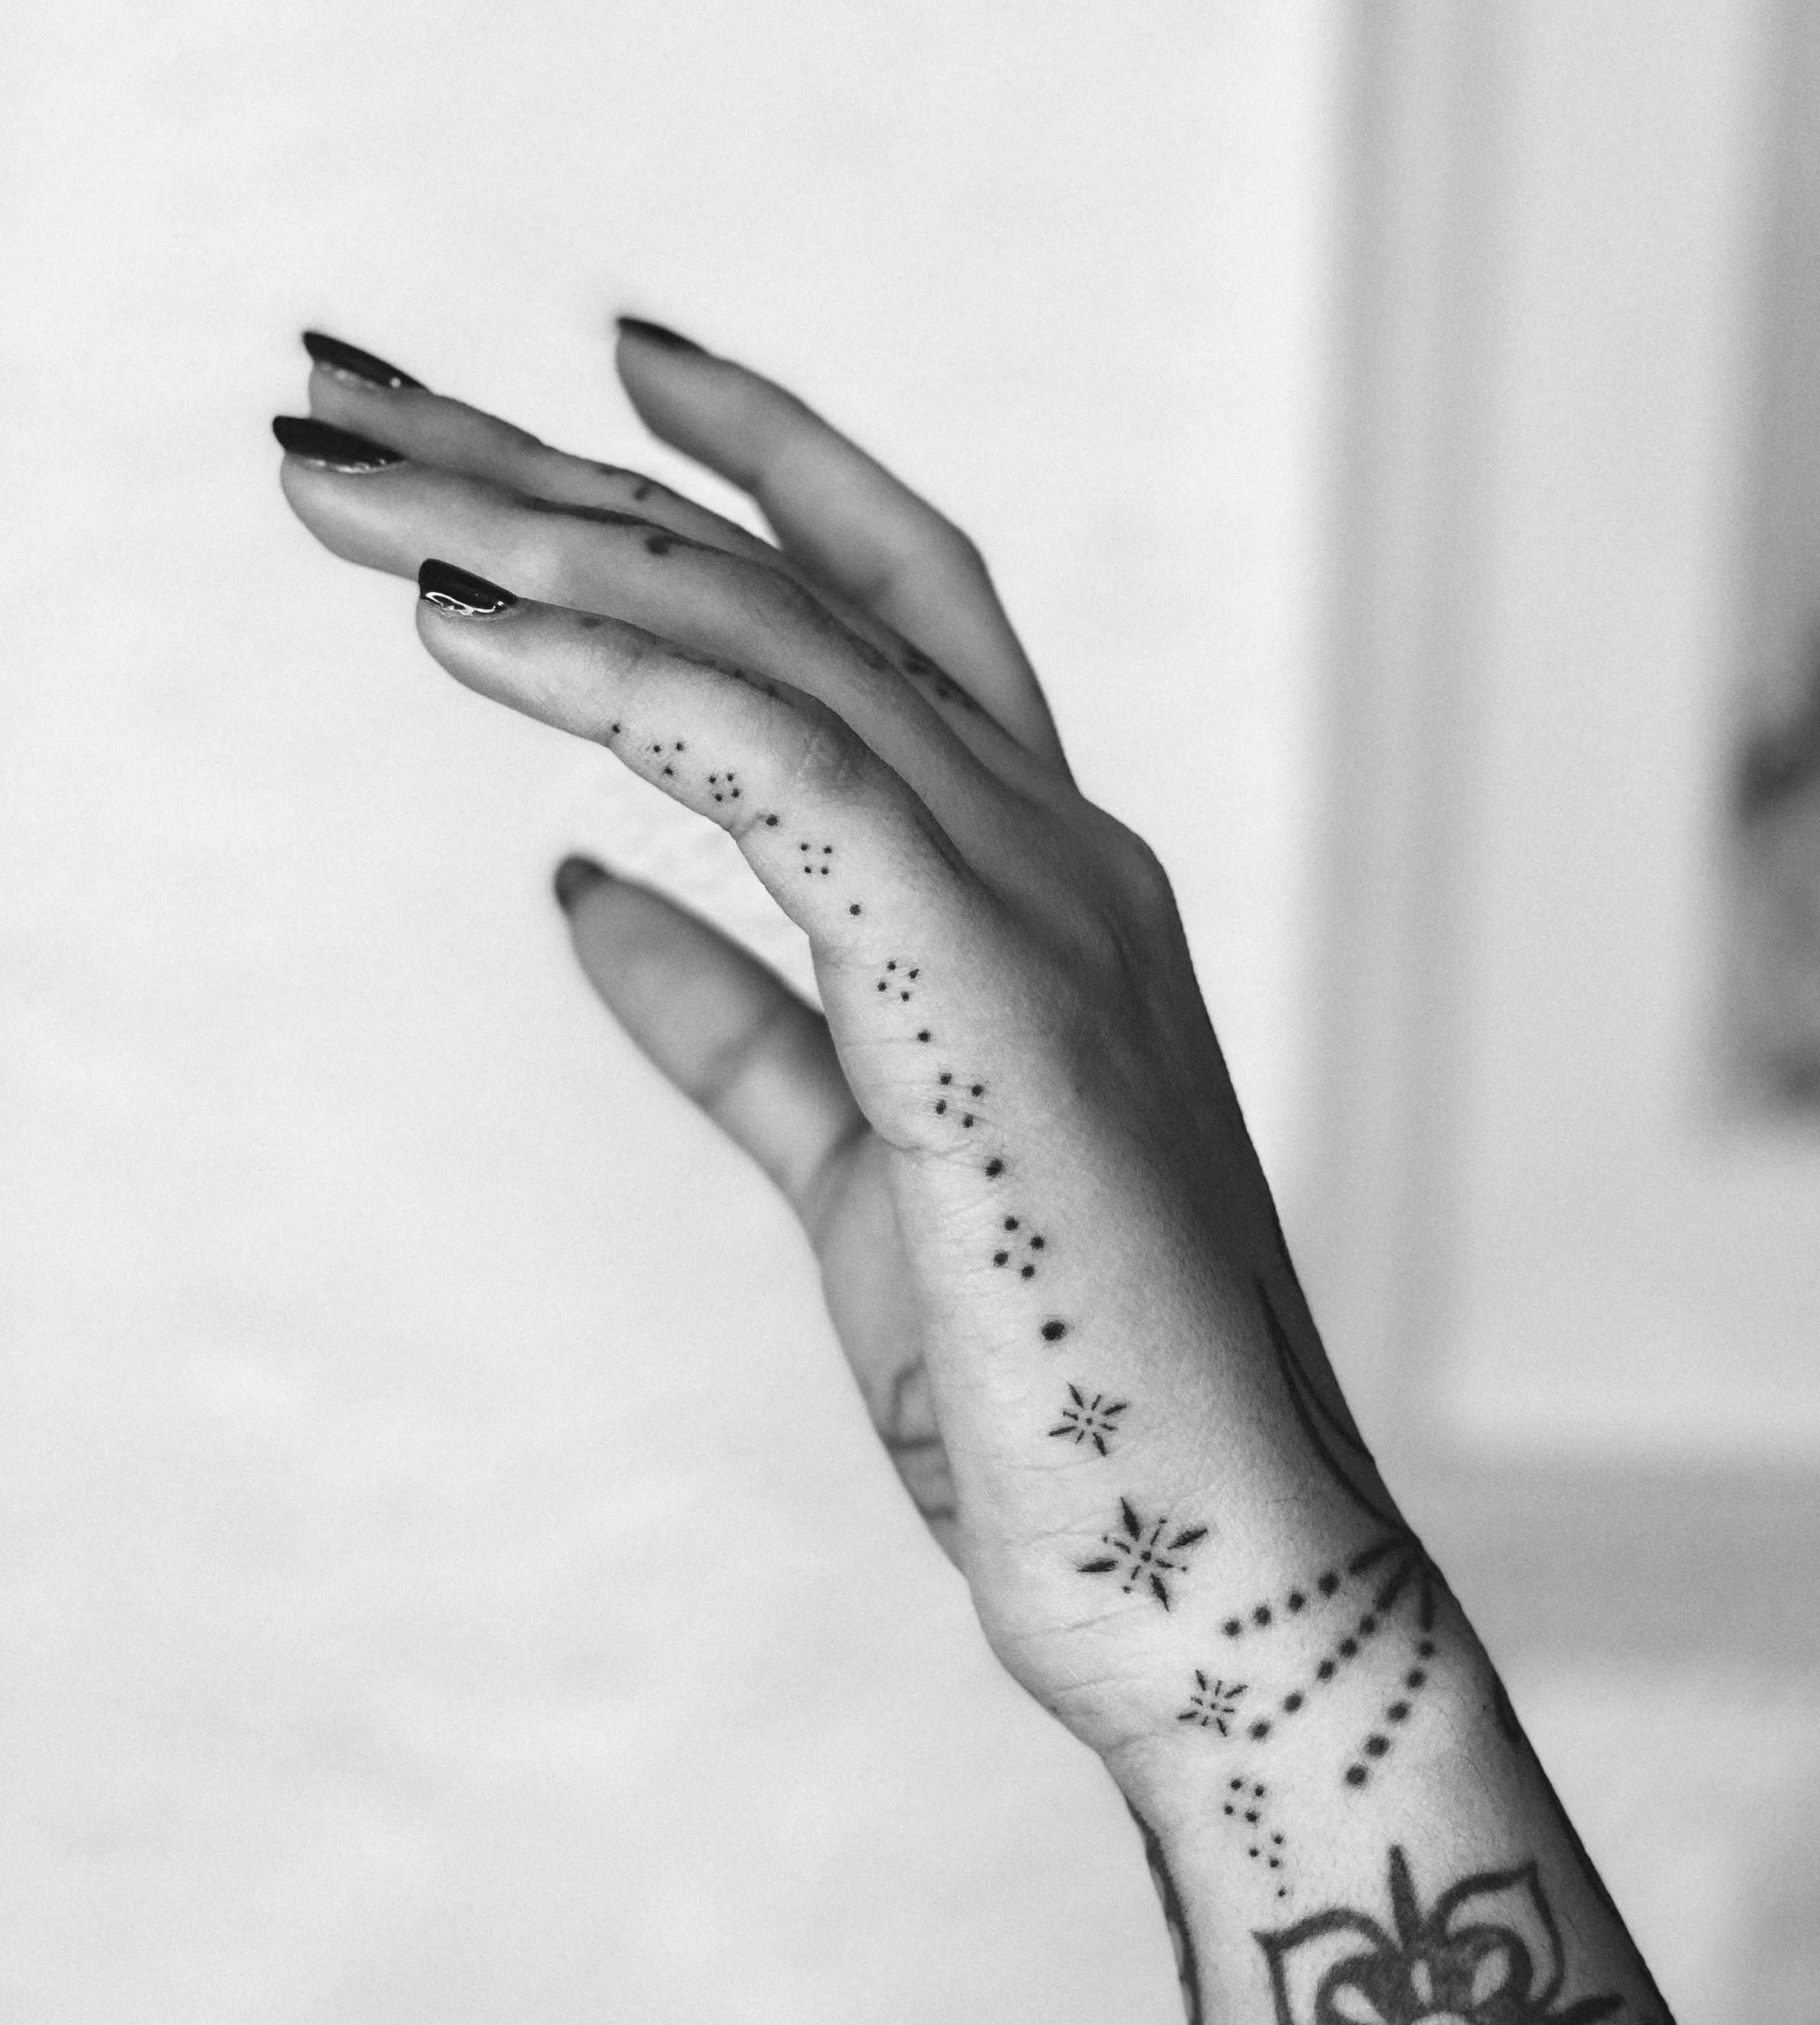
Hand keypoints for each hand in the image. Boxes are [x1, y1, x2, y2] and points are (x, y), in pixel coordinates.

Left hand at [277, 324, 1380, 1772]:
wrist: (1208, 1576)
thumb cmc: (1061, 1392)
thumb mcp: (862, 1167)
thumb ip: (738, 1025)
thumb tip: (580, 891)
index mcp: (1044, 891)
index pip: (890, 608)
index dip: (752, 470)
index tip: (593, 389)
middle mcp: (1060, 857)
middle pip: (796, 584)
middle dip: (563, 477)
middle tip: (359, 403)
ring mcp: (1047, 915)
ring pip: (779, 640)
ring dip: (543, 542)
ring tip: (346, 478)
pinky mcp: (997, 1004)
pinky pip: (791, 770)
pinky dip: (621, 677)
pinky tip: (458, 625)